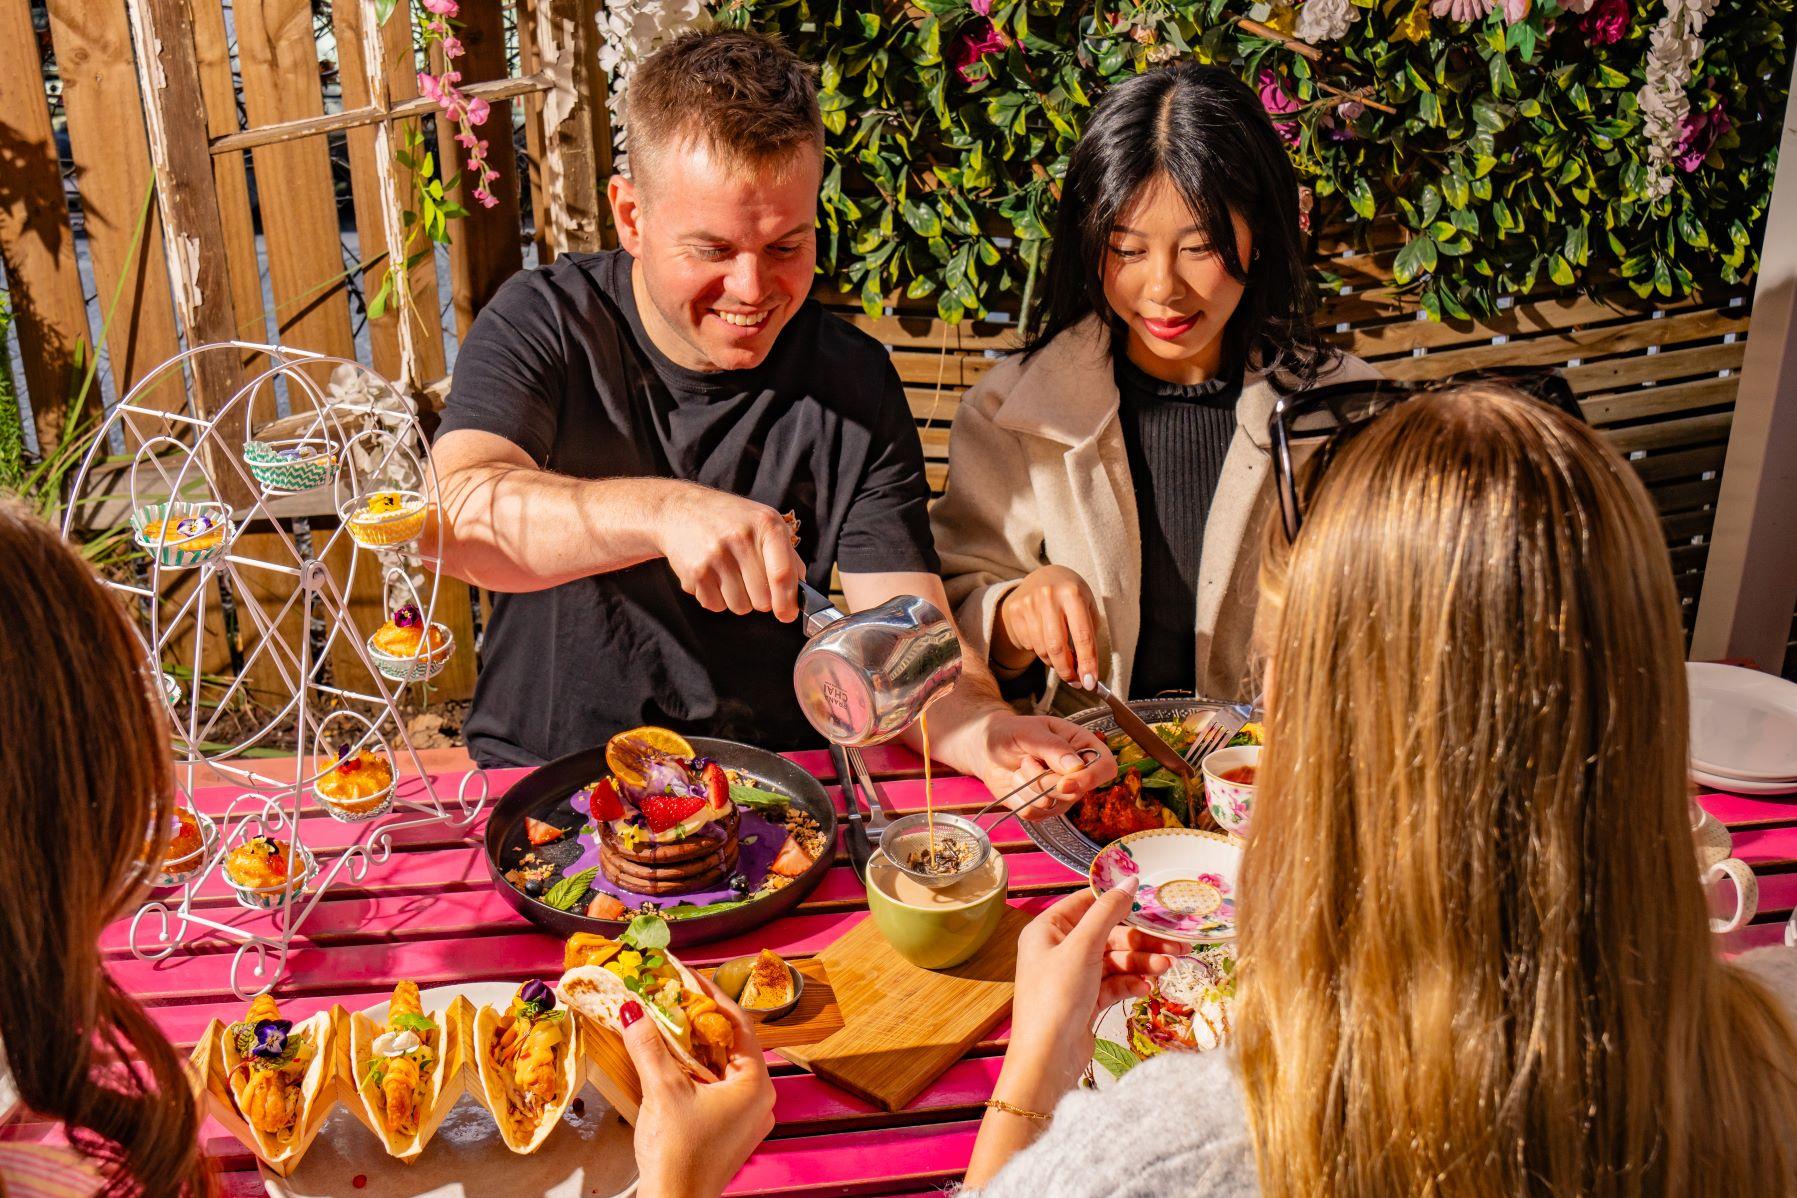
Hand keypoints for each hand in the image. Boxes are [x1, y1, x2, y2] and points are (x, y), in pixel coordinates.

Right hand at [622, 973, 776, 1197]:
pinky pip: (715, 1088)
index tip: (687, 976)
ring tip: (667, 1023)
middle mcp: (758, 1099)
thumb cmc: (678, 1152)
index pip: (738, 1023)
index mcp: (756, 1084)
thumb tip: (631, 1007)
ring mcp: (745, 1118)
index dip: (711, 996)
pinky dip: (694, 1071)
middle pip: (730, 1044)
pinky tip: (670, 1062)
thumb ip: (648, 1044)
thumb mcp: (662, 1090)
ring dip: (694, 1046)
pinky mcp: (729, 1132)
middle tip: (672, 996)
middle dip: (699, 1021)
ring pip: (721, 1067)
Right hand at [651, 482, 801, 620]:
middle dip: (760, 598)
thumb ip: (787, 555)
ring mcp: (715, 556)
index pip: (782, 574)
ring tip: (729, 574)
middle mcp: (740, 539)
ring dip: (738, 599)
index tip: (787, 615)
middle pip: (762, 599)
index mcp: (766, 525)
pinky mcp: (695, 572)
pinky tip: (712, 575)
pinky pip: (716, 606)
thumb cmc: (729, 519)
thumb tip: (799, 590)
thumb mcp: (764, 522)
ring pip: (740, 607)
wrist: (680, 509)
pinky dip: (716, 598)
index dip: (787, 602)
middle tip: (750, 580)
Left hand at [976, 712, 1115, 818]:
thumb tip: (1075, 767)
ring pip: (1052, 806)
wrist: (988, 748)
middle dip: (1045, 781)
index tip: (1064, 783)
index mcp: (1082, 746)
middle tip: (1027, 760)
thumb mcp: (1030, 732)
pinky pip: (1034, 814)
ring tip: (1022, 766)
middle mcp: (1077, 773)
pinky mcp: (1043, 808)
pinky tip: (1017, 781)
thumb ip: (1053, 747)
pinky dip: (1019, 798)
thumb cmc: (1012, 732)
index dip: (1090, 779)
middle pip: (1076, 793)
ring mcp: (1061, 794)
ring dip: (1028, 786)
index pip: (1105, 768)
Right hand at [995, 566, 1101, 687]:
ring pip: (1042, 649)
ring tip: (1061, 656)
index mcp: (1073, 593)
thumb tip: (1084, 672)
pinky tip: (1044, 638)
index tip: (1091, 683)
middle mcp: (1049, 596)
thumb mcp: (1087, 606)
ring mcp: (1029, 603)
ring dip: (1054, 661)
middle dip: (1067, 670)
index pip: (1082, 636)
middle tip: (1075, 681)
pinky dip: (1040, 650)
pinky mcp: (1015, 611)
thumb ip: (1088, 637)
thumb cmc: (1071, 597)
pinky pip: (1029, 644)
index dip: (1088, 663)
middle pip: (1057, 647)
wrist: (1043, 577)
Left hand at [996, 883, 1184, 1106]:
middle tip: (1174, 947)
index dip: (1117, 901)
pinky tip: (1146, 988)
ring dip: (1140, 963)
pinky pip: (1113, 983)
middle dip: (1140, 941)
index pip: (1086, 904)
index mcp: (1047, 930)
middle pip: (1107, 935)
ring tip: (1167, 968)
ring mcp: (1072, 976)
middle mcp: (1057, 949)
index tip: (1151, 902)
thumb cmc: (1057, 996)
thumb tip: (1130, 880)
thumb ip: (1108, 912)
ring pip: (1114, 960)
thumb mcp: (1083, 947)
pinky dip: (1130, 983)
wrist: (1048, 1058)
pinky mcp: (1085, 1000)